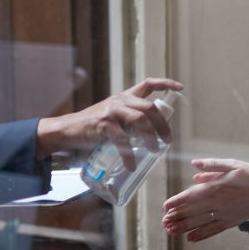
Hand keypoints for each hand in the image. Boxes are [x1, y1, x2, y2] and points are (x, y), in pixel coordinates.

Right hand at [36, 77, 181, 169]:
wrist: (67, 130)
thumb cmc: (93, 127)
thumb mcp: (114, 117)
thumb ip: (130, 121)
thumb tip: (151, 136)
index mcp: (125, 97)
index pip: (148, 84)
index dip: (165, 84)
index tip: (180, 88)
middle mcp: (120, 101)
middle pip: (150, 108)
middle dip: (163, 125)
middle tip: (168, 141)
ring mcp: (112, 111)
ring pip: (140, 121)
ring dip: (151, 138)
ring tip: (155, 151)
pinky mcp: (103, 124)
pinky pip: (122, 140)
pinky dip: (129, 155)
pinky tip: (131, 165)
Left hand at [162, 158, 248, 241]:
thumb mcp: (232, 164)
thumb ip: (212, 165)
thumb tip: (194, 165)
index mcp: (214, 187)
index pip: (190, 196)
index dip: (176, 202)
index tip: (165, 207)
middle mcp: (216, 202)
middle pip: (191, 211)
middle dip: (176, 217)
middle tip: (163, 222)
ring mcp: (222, 214)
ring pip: (199, 222)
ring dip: (184, 227)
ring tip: (171, 231)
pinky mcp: (229, 222)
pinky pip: (213, 230)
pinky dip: (201, 235)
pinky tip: (191, 239)